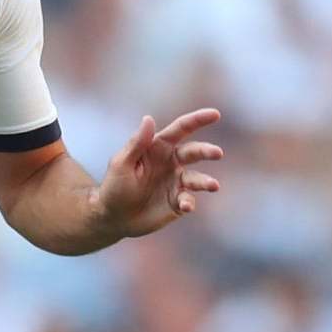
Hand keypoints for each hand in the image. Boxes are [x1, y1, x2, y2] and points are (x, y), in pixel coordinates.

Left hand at [94, 108, 222, 238]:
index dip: (197, 120)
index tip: (215, 114)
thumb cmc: (114, 186)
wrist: (113, 217)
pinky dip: (189, 202)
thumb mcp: (121, 164)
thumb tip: (148, 118)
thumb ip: (136, 143)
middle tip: (217, 153)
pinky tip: (185, 206)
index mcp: (158, 147)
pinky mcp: (177, 202)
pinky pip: (188, 200)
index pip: (180, 129)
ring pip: (196, 179)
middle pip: (194, 152)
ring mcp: (176, 182)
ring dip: (205, 181)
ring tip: (213, 185)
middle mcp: (171, 162)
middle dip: (206, 151)